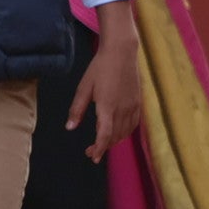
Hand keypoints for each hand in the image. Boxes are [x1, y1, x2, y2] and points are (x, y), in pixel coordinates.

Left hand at [69, 7, 146, 156]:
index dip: (99, 149)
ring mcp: (132, 106)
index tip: (92, 157)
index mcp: (107, 107)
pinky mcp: (138, 102)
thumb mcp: (84, 87)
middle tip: (90, 151)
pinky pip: (134, 124)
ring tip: (103, 142)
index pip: (104, 135)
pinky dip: (126, 132)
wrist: (121, 52)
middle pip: (114, 137)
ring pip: (125, 132)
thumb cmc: (100, 67)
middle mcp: (122, 110)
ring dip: (114, 141)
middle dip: (103, 147)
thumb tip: (70, 127)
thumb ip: (77, 109)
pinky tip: (119, 132)